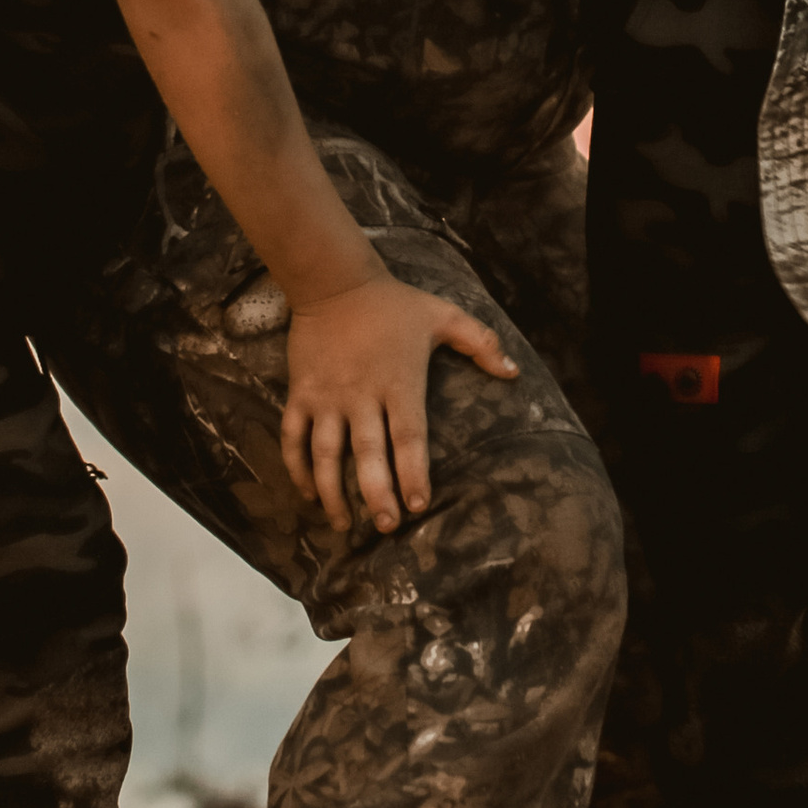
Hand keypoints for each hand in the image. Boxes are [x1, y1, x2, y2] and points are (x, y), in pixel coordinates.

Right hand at [280, 274, 516, 536]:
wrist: (333, 281)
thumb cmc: (393, 303)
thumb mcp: (444, 315)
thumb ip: (482, 343)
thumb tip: (513, 373)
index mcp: (398, 383)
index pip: (409, 437)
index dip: (414, 472)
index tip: (419, 504)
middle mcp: (361, 396)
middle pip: (368, 454)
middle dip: (376, 493)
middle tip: (387, 525)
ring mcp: (327, 397)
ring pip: (326, 454)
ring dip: (333, 492)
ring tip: (344, 523)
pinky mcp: (301, 394)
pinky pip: (294, 437)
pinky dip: (297, 468)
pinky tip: (307, 493)